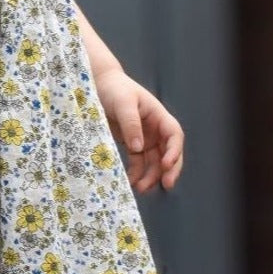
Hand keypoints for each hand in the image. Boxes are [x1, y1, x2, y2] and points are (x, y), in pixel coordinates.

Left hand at [92, 68, 184, 193]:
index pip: (174, 135)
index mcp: (158, 116)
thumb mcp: (123, 103)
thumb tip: (139, 148)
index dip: (174, 151)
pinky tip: (132, 183)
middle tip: (167, 184)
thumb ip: (131, 124)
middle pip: (169, 152)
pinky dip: (137, 173)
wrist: (98, 84)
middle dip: (169, 170)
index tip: (167, 164)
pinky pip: (138, 162)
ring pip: (154, 161)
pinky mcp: (131, 143)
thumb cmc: (113, 89)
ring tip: (142, 189)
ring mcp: (144, 137)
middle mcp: (155, 128)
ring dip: (151, 176)